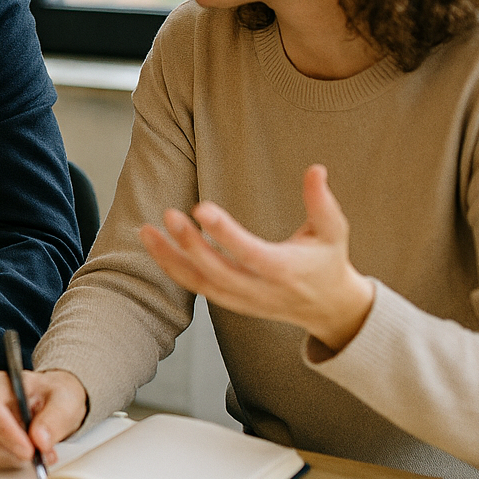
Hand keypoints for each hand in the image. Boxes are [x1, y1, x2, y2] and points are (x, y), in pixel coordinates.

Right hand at [0, 368, 87, 467]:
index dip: (6, 430)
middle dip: (15, 449)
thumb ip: (54, 418)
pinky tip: (27, 452)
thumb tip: (40, 440)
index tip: (29, 450)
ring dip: (16, 457)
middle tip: (41, 455)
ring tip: (39, 450)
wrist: (50, 403)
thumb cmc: (52, 396)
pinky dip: (13, 462)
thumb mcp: (63, 401)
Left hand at [139, 164, 374, 352]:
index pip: (250, 254)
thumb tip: (316, 169)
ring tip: (146, 231)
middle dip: (191, 244)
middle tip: (169, 214)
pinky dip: (173, 268)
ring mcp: (243, 300)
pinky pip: (196, 287)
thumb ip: (322, 203)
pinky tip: (154, 245)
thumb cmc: (328, 261)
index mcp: (285, 270)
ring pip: (200, 283)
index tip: (201, 208)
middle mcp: (261, 290)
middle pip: (218, 271)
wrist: (330, 309)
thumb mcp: (333, 232)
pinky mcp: (231, 302)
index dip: (225, 233)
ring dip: (170, 259)